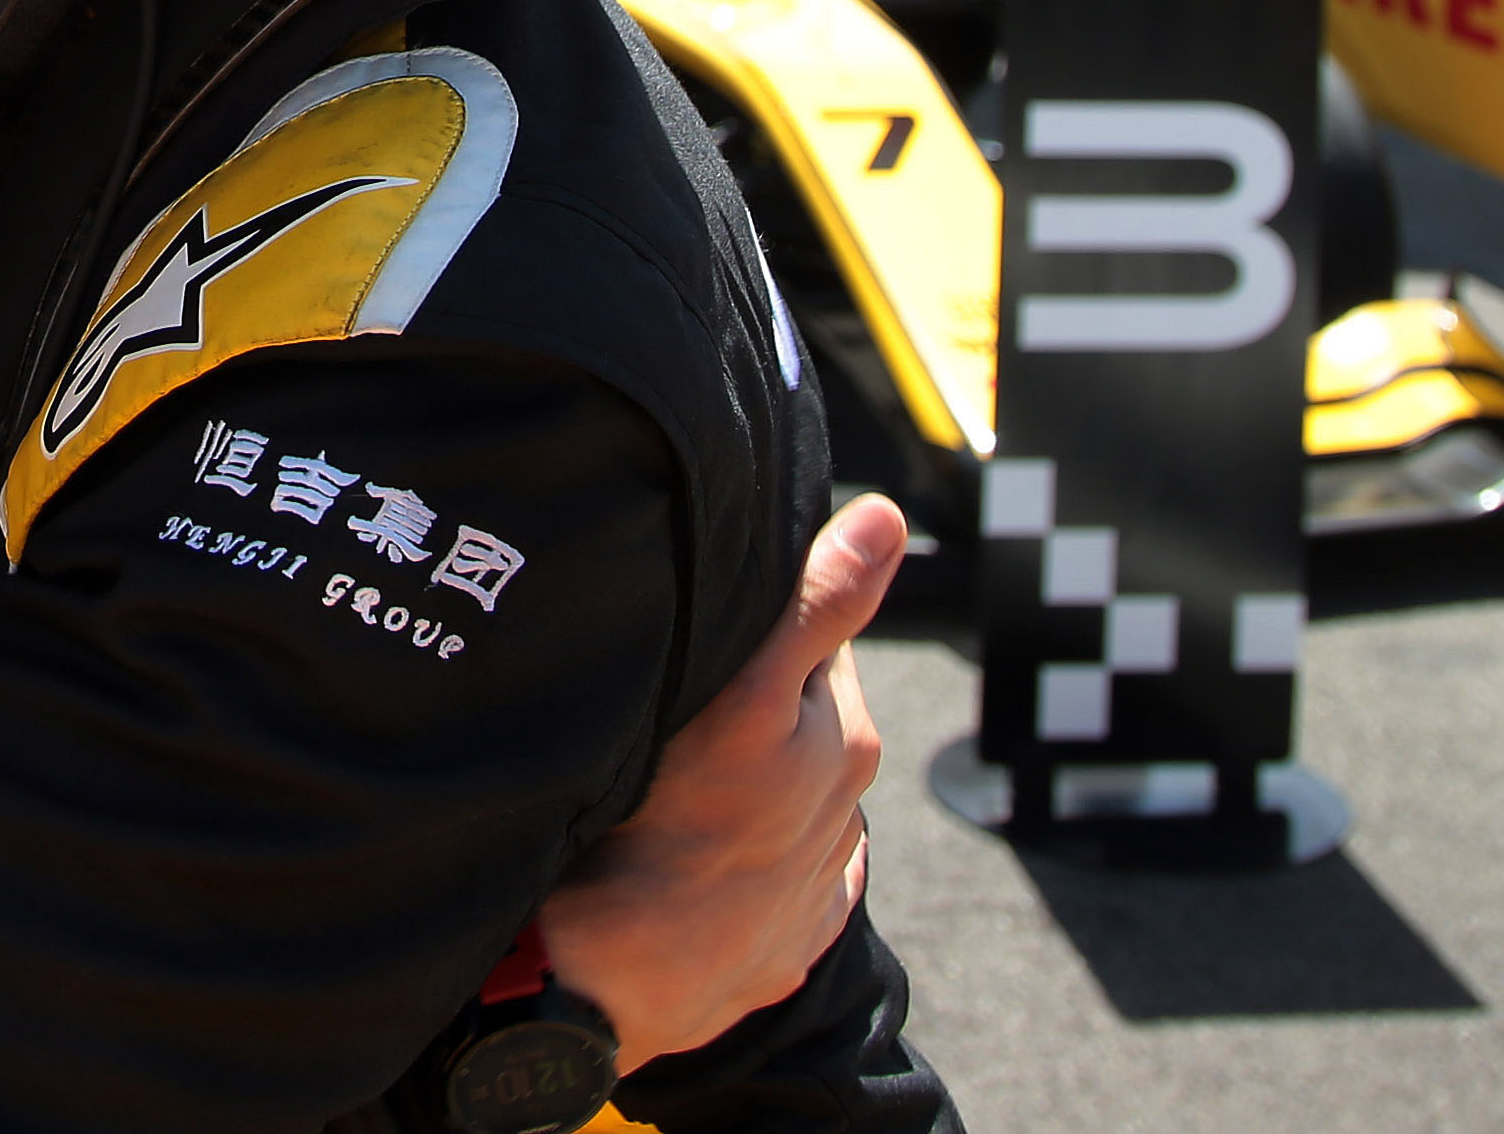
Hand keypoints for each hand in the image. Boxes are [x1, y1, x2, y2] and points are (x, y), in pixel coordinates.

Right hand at [539, 493, 903, 1066]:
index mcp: (844, 743)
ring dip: (741, 785)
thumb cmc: (673, 831)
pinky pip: (764, 884)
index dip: (758, 625)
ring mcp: (809, 891)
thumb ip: (819, 605)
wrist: (614, 985)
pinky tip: (688, 858)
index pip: (813, 641)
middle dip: (753, 705)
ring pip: (778, 800)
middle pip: (799, 722)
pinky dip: (735, 864)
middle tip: (675, 704)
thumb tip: (889, 519)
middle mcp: (843, 818)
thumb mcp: (748, 696)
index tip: (706, 628)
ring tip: (668, 785)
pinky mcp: (773, 948)